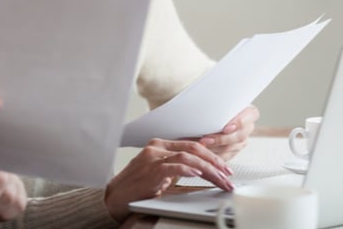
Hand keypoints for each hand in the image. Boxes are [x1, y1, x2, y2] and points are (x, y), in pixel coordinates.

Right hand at [104, 138, 233, 220]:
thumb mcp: (160, 174)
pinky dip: (189, 170)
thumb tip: (200, 171)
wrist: (115, 196)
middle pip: (193, 148)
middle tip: (228, 174)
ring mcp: (153, 157)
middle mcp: (157, 147)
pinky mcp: (151, 170)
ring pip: (188, 157)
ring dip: (208, 169)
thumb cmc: (137, 186)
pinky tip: (198, 174)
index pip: (191, 145)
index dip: (210, 155)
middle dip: (214, 161)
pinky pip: (174, 166)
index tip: (224, 167)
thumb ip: (176, 168)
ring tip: (220, 180)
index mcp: (160, 145)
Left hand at [198, 105, 259, 159]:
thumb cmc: (216, 103)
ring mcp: (242, 140)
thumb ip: (219, 102)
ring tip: (200, 145)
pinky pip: (226, 156)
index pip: (250, 116)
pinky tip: (202, 152)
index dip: (238, 123)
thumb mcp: (220, 100)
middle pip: (239, 136)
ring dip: (215, 148)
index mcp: (249, 112)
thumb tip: (209, 99)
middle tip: (205, 139)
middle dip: (221, 139)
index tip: (225, 128)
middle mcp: (248, 127)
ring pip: (232, 148)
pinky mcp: (234, 150)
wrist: (213, 113)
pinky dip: (214, 155)